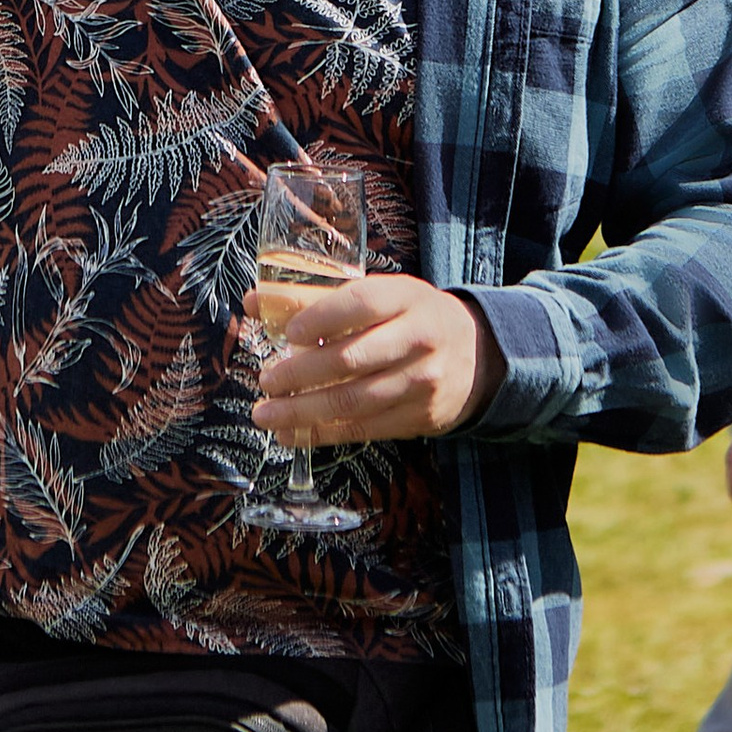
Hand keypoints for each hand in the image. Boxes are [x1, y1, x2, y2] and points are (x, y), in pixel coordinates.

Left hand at [246, 277, 501, 444]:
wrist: (476, 355)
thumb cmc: (410, 318)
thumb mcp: (379, 296)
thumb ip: (316, 299)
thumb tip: (254, 301)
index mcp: (406, 298)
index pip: (361, 304)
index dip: (322, 317)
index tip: (288, 334)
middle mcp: (419, 338)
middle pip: (352, 359)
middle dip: (301, 374)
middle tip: (266, 381)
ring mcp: (422, 381)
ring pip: (355, 402)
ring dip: (304, 412)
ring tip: (266, 414)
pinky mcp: (420, 417)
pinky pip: (365, 429)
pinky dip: (323, 434)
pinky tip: (292, 434)